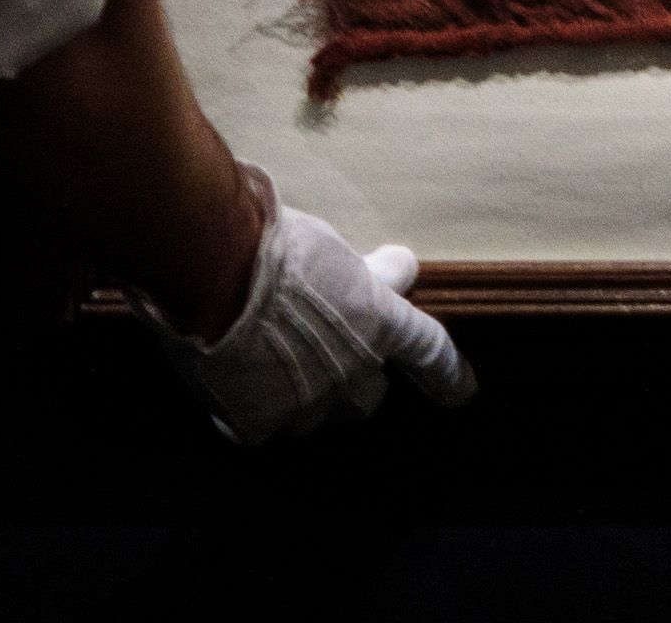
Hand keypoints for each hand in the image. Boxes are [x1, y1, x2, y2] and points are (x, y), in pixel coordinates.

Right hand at [160, 167, 471, 444]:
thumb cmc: (273, 243)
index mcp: (380, 321)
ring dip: (300, 397)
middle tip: (317, 353)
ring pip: (314, 416)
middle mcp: (352, 371)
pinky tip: (230, 381)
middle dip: (352, 379)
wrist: (208, 271)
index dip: (448, 375)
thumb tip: (401, 268)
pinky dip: (250, 409)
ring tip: (263, 361)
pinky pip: (262, 427)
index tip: (462, 393)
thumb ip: (369, 274)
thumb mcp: (335, 250)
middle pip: (368, 397)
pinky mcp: (258, 425)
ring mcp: (306, 405)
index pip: (429, 352)